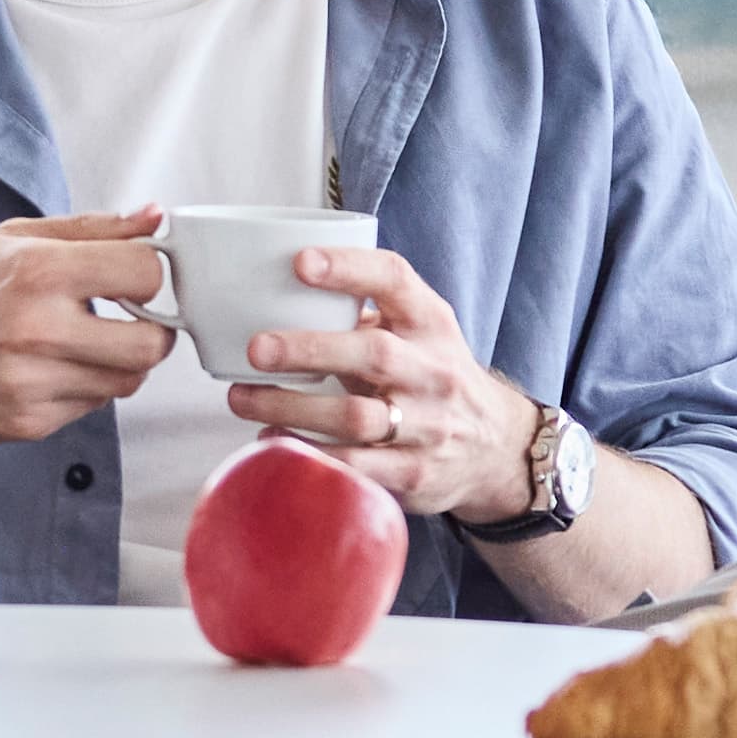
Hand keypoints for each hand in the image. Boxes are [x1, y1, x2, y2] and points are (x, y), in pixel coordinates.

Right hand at [0, 210, 182, 456]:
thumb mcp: (8, 238)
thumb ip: (90, 229)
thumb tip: (152, 218)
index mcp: (37, 271)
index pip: (144, 273)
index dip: (148, 274)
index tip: (134, 278)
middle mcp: (38, 330)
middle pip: (150, 345)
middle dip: (152, 330)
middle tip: (132, 320)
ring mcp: (34, 383)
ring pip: (125, 381)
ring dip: (115, 361)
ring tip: (79, 341)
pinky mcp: (28, 422)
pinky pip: (89, 407)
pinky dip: (80, 386)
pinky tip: (46, 367)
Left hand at [237, 241, 538, 521]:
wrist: (495, 449)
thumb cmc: (433, 377)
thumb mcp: (420, 333)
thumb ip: (367, 314)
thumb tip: (277, 290)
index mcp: (431, 323)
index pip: (395, 281)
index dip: (349, 269)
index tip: (300, 262)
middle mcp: (433, 371)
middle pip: (374, 354)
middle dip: (309, 349)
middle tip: (256, 348)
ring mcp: (427, 426)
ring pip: (357, 417)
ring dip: (292, 408)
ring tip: (241, 399)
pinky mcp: (414, 475)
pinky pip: (357, 467)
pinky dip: (310, 455)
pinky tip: (274, 441)